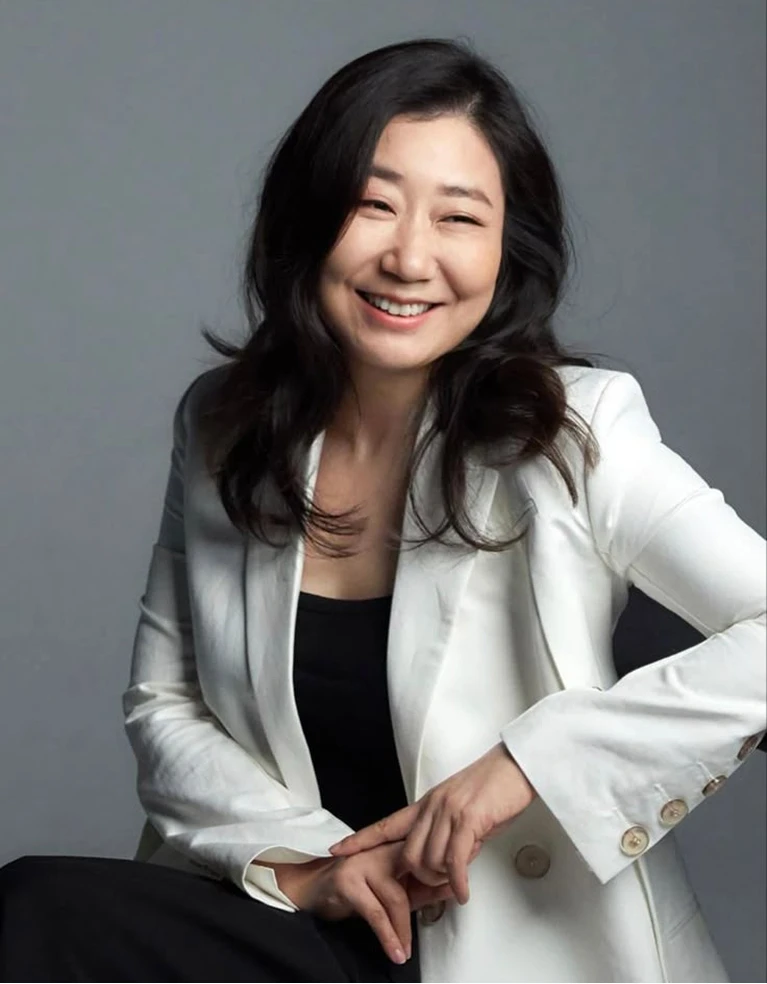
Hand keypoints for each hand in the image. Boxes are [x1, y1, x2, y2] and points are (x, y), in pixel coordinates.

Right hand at [275, 842, 454, 964]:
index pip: (424, 857)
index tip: (457, 890)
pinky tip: (394, 949)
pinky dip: (388, 935)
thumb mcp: (393, 889)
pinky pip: (375, 912)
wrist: (312, 886)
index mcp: (393, 845)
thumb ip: (420, 889)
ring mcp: (363, 863)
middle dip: (428, 901)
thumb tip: (452, 889)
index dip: (441, 874)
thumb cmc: (353, 888)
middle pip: (415, 876)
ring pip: (396, 898)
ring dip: (403, 931)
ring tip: (405, 951)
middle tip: (434, 925)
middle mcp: (380, 850)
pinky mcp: (348, 880)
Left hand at [328, 742, 536, 903]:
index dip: (361, 839)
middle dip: (418, 878)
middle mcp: (433, 807)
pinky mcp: (468, 819)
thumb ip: (450, 833)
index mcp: (428, 803)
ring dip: (441, 880)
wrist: (517, 766)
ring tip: (456, 884)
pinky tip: (462, 892)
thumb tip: (449, 860)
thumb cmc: (496, 787)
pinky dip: (456, 881)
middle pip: (407, 854)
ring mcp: (449, 812)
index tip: (339, 849)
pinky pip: (453, 860)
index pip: (387, 823)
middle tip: (437, 888)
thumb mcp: (465, 810)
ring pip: (428, 859)